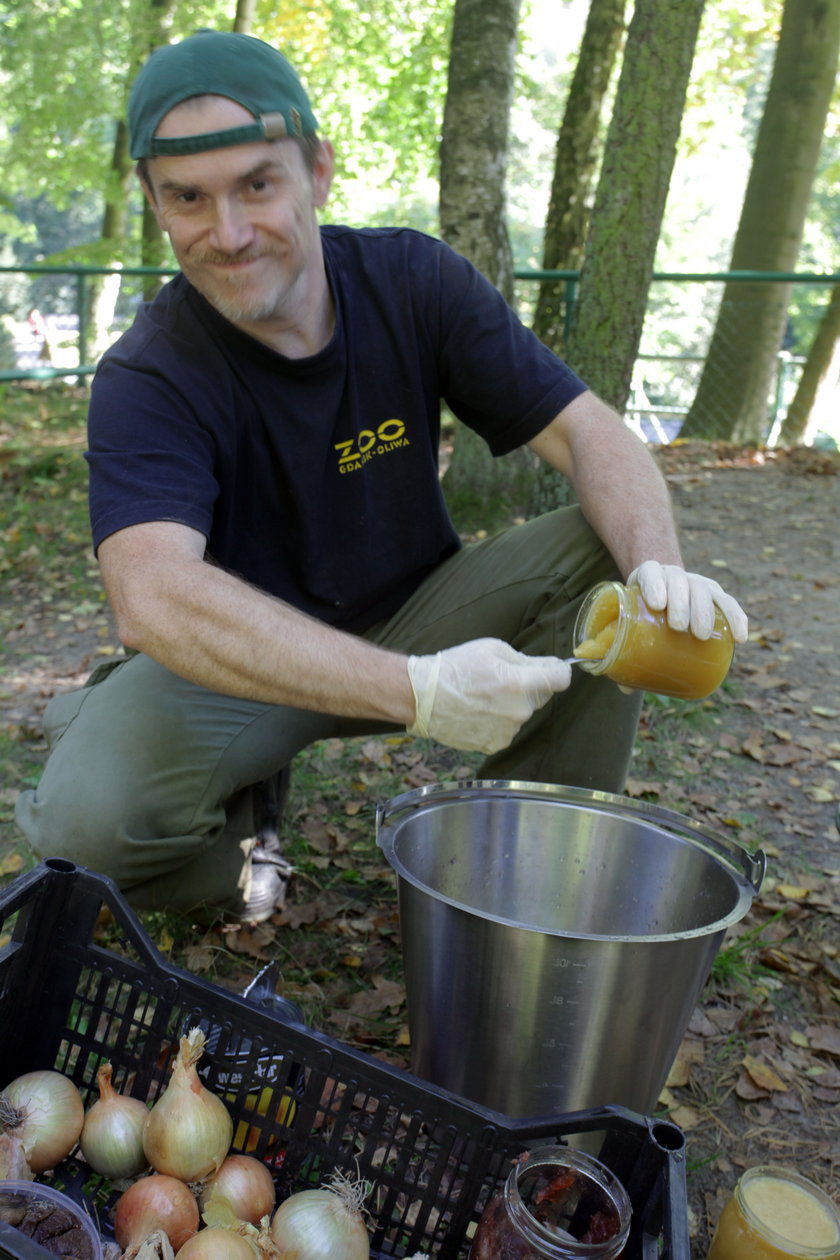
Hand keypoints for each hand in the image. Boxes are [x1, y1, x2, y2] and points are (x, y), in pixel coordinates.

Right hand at [407, 638, 571, 754]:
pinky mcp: (494, 744)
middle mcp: (519, 712)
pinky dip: (497, 721)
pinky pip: (506, 729)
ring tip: (483, 696)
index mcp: (521, 684)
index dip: (556, 671)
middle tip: (500, 679)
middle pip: (540, 696)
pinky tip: (478, 711)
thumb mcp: (492, 649)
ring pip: (522, 714)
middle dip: (529, 686)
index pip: (561, 679)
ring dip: (511, 705)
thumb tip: (547, 667)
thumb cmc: (456, 667)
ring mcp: (507, 732)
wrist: (423, 696)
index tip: (550, 669)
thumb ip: (525, 660)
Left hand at [626, 561, 747, 641]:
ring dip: (704, 611)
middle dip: (681, 603)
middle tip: (679, 627)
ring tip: (701, 635)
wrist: (662, 590)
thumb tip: (624, 688)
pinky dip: (736, 618)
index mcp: (647, 576)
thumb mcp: (628, 620)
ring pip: (703, 589)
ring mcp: (696, 582)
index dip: (654, 584)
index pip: (650, 572)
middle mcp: (673, 575)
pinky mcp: (715, 594)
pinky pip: (728, 603)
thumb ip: (625, 648)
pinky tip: (739, 637)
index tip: (657, 604)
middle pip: (679, 581)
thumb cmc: (642, 613)